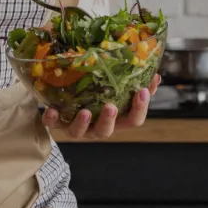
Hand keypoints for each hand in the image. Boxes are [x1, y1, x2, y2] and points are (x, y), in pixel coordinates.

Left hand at [41, 74, 161, 139]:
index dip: (139, 108)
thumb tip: (155, 75)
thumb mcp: (115, 89)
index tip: (143, 91)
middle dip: (109, 120)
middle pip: (107, 131)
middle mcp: (96, 126)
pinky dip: (52, 119)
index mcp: (114, 119)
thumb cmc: (95, 94)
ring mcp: (76, 127)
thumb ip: (133, 83)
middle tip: (111, 107)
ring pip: (80, 132)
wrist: (63, 97)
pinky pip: (53, 124)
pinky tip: (52, 109)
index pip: (133, 120)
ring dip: (83, 123)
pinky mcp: (57, 123)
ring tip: (85, 112)